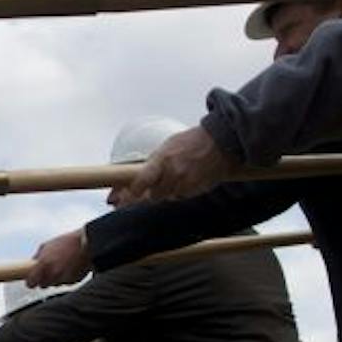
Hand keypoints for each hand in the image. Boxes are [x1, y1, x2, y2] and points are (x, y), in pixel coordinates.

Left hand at [28, 227, 89, 287]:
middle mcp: (52, 274)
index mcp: (43, 264)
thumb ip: (37, 256)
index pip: (31, 283)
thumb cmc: (66, 242)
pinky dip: (66, 278)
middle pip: (43, 285)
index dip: (31, 282)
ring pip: (55, 284)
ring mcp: (63, 279)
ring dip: (56, 279)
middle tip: (48, 271)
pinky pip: (66, 283)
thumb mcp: (47, 245)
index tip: (31, 281)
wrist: (88, 243)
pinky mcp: (73, 281)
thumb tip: (31, 263)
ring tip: (62, 266)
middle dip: (44, 279)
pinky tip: (70, 267)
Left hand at [108, 127, 237, 206]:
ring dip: (167, 191)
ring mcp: (186, 184)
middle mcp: (173, 174)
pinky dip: (181, 190)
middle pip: (153, 196)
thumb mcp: (166, 147)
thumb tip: (133, 181)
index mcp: (162, 160)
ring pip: (168, 197)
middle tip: (154, 185)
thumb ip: (151, 165)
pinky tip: (187, 178)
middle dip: (151, 193)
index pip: (140, 183)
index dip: (130, 194)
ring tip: (176, 176)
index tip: (121, 199)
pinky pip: (182, 196)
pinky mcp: (196, 190)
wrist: (220, 143)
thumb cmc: (190, 142)